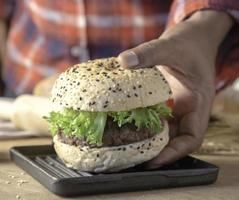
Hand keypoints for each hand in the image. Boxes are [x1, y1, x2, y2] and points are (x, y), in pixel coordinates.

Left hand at [118, 10, 232, 167]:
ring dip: (148, 138)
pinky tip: (127, 123)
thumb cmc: (189, 42)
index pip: (192, 138)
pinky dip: (144, 122)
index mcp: (197, 102)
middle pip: (175, 139)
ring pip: (165, 129)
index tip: (153, 161)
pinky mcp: (168, 100)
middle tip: (132, 157)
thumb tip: (123, 61)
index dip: (174, 153)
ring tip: (126, 145)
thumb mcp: (170, 45)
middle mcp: (188, 109)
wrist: (194, 36)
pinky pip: (157, 116)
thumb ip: (148, 53)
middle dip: (157, 150)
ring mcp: (177, 105)